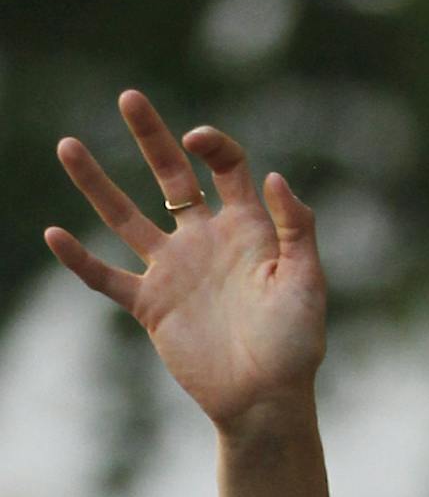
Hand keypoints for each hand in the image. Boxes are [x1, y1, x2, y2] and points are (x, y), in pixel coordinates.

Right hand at [44, 90, 325, 429]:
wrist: (266, 400)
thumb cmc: (296, 345)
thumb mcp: (307, 283)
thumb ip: (297, 229)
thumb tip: (275, 176)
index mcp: (248, 231)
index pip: (227, 169)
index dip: (214, 146)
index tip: (198, 142)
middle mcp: (206, 241)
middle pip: (172, 176)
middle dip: (152, 137)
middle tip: (129, 96)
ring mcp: (174, 271)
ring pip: (126, 217)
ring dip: (97, 184)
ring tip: (68, 145)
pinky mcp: (151, 305)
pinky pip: (106, 277)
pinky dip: (79, 259)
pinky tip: (53, 234)